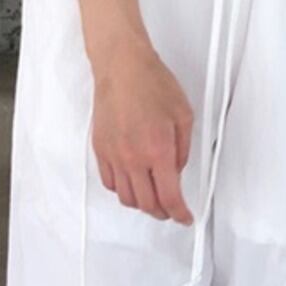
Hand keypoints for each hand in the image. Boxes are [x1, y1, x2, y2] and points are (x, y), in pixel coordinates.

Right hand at [90, 36, 193, 223]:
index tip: (185, 217)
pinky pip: (109, 183)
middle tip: (172, 210)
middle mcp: (133, 157)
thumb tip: (176, 172)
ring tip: (153, 198)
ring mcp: (114, 155)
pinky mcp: (100, 149)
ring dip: (142, 204)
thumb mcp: (184, 115)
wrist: (122, 67)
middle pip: (147, 204)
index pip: (169, 197)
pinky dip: (122, 190)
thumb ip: (183, 150)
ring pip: (126, 198)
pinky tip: (132, 183)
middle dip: (163, 213)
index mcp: (158, 149)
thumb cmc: (152, 83)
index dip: (179, 214)